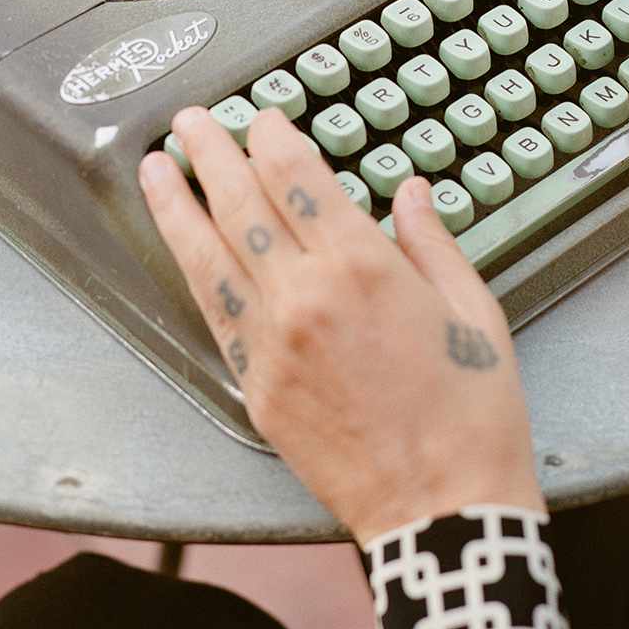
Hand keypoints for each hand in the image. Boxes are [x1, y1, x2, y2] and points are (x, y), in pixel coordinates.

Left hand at [139, 107, 543, 543]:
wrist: (441, 510)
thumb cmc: (472, 414)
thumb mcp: (474, 312)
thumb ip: (432, 243)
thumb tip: (410, 193)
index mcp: (363, 267)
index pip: (297, 178)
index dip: (271, 139)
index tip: (260, 118)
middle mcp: (304, 296)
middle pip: (241, 204)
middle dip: (212, 154)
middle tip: (190, 120)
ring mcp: (269, 343)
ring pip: (208, 256)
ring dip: (177, 206)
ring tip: (154, 168)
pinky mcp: (253, 387)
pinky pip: (215, 314)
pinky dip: (193, 271)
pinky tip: (183, 248)